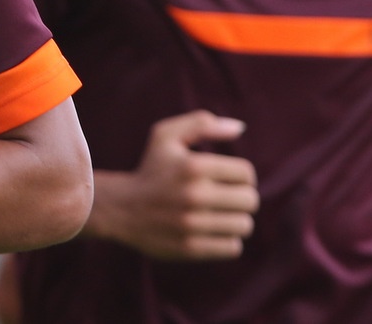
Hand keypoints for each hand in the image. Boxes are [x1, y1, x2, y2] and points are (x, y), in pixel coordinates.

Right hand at [87, 110, 257, 259]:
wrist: (121, 208)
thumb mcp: (166, 135)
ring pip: (244, 225)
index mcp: (193, 166)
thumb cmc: (151, 169)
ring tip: (219, 215)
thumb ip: (202, 123)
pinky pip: (233, 247)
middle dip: (241, 198)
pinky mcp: (190, 248)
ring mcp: (191, 224)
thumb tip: (240, 128)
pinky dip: (227, 240)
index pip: (247, 174)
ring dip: (235, 220)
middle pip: (250, 201)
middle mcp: (194, 195)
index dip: (241, 176)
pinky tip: (212, 231)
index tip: (227, 179)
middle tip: (225, 198)